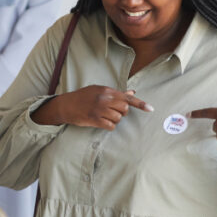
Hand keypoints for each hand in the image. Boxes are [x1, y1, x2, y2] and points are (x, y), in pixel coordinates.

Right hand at [31, 86, 152, 129]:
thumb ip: (115, 93)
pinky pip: (111, 126)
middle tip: (113, 112)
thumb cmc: (83, 97)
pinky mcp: (95, 120)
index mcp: (106, 90)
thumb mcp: (98, 90)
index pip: (127, 97)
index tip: (151, 109)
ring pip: (118, 118)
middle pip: (125, 109)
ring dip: (114, 120)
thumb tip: (131, 92)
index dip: (140, 104)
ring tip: (105, 117)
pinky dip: (109, 126)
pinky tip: (102, 123)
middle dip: (122, 113)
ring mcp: (99, 110)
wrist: (66, 105)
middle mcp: (104, 99)